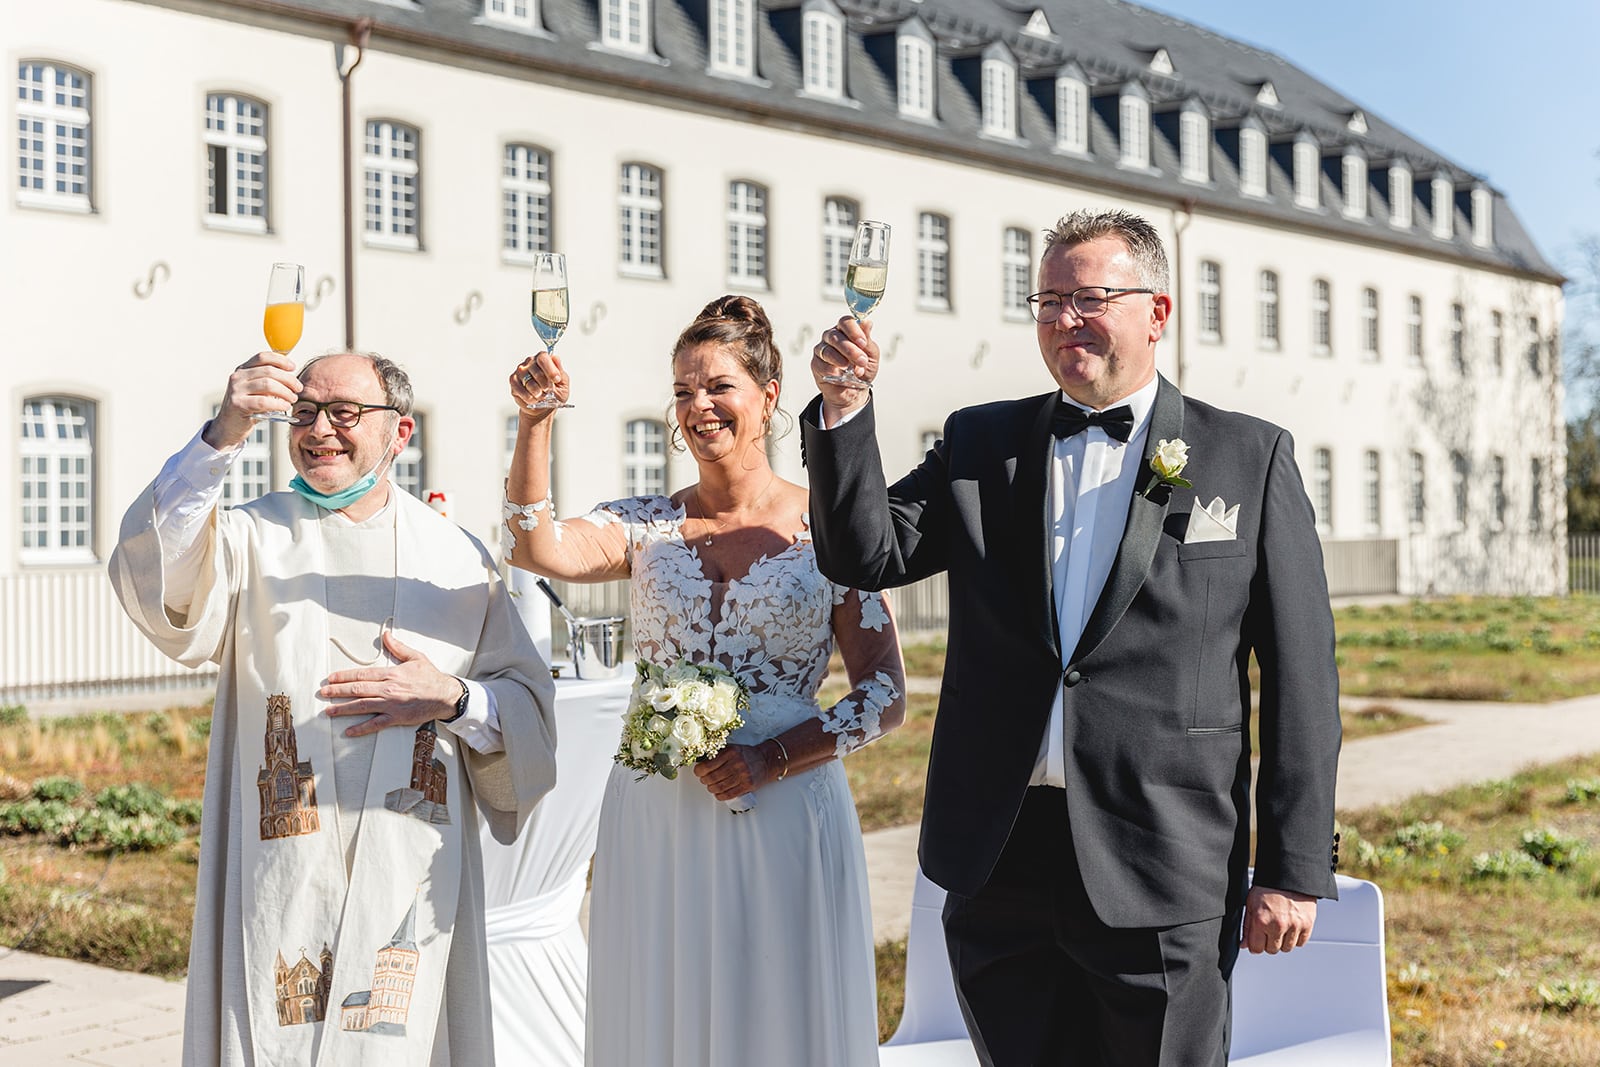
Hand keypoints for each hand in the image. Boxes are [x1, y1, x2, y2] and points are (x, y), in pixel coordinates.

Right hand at [205, 352, 301, 448]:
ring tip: (292, 399)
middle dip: (288, 379)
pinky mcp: (238, 404)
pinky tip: (285, 406)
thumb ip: (269, 381)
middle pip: (269, 371)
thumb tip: (291, 376)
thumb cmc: (247, 408)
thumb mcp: (257, 390)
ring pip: (268, 384)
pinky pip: (263, 401)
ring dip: (285, 392)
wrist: (229, 426)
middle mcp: (238, 377)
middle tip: (298, 388)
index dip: (281, 360)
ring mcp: (236, 390)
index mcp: (243, 370)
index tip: (293, 367)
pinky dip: (278, 403)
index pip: (263, 357)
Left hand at [320, 632, 461, 737]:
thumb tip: (386, 635)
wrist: (446, 695)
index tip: (331, 678)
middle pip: (358, 690)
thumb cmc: (431, 677)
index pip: (362, 675)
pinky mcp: (397, 718)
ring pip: (362, 706)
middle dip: (338, 691)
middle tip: (324, 693)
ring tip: (329, 710)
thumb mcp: (416, 657)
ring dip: (344, 708)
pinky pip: (376, 724)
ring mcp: (392, 704)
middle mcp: (389, 689)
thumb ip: (398, 647)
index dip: (344, 676)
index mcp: (392, 674)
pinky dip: (361, 728)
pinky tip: (349, 730)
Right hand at [510, 351, 569, 415]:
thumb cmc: (554, 394)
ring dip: (537, 393)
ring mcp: (520, 371)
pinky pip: (520, 389)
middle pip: (536, 370)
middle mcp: (530, 362)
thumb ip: (560, 371)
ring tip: (542, 396)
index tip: (556, 380)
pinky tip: (534, 399)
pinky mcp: (513, 381)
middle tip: (549, 391)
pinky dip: (529, 397)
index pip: (543, 358)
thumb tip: (555, 358)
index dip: (550, 370)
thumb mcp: (563, 384)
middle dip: (545, 384)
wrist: (544, 408)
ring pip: (529, 382)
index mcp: (543, 359)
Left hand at [692, 744, 771, 800]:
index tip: (698, 772)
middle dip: (704, 780)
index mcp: (730, 752)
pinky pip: (729, 794)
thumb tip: (700, 762)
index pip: (708, 765)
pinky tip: (718, 793)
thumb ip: (718, 754)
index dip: (699, 771)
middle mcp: (737, 763)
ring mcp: (743, 775)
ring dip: (711, 788)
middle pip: (712, 777)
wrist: (766, 760)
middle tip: (704, 780)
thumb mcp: (731, 748)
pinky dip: (720, 796)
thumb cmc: (746, 754)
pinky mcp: (748, 785)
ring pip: (719, 787)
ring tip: (711, 786)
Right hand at [811, 315, 876, 424]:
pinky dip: (834, 371)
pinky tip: (842, 375)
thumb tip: (867, 323)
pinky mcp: (816, 364)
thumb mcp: (871, 355)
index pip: (845, 322)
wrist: (855, 392)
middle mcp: (831, 337)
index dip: (853, 330)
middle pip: (835, 336)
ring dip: (843, 360)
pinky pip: (822, 365)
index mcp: (845, 331)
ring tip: (854, 370)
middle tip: (862, 360)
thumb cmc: (862, 370)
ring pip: (828, 350)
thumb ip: (867, 340)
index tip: (862, 342)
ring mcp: (822, 350)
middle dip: (850, 349)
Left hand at [1240, 885, 1317, 953]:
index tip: (1257, 941)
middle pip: (1272, 950)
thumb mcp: (1250, 904)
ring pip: (1287, 948)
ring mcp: (1294, 926)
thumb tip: (1244, 944)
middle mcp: (1277, 925)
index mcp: (1261, 920)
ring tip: (1281, 927)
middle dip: (1269, 942)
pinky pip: (1301, 943)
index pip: (1256, 949)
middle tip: (1269, 930)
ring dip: (1283, 941)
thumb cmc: (1268, 887)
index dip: (1255, 945)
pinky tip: (1291, 927)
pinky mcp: (1307, 924)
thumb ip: (1247, 926)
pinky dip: (1296, 938)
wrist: (1288, 875)